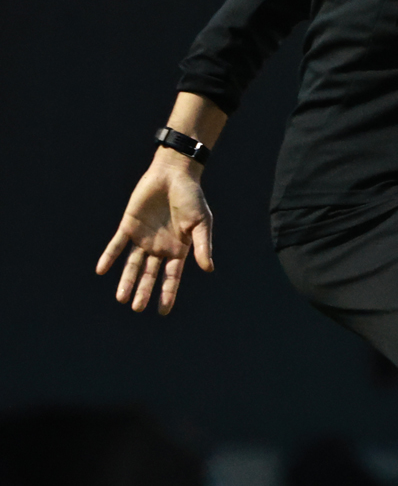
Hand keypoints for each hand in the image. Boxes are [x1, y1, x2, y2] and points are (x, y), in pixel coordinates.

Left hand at [95, 151, 214, 313]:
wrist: (173, 174)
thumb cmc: (192, 198)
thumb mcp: (201, 223)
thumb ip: (203, 245)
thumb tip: (208, 269)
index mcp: (179, 250)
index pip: (171, 277)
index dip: (167, 293)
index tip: (162, 311)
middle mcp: (159, 248)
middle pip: (150, 274)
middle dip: (144, 291)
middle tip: (137, 308)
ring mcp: (143, 238)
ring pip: (133, 264)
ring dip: (127, 280)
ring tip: (121, 297)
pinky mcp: (128, 226)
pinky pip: (117, 244)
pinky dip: (110, 257)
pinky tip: (102, 270)